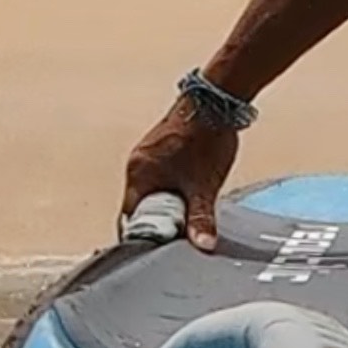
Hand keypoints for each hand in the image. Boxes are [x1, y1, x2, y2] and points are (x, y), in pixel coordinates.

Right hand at [117, 99, 239, 248]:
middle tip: (177, 232)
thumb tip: (202, 245)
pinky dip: (170, 187)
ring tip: (185, 211)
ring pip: (151, 190)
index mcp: (139, 175)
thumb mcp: (204, 187)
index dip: (144, 234)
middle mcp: (137, 163)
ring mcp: (147, 153)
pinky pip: (158, 176)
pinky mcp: (160, 146)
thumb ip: (200, 218)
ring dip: (166, 203)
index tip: (157, 246)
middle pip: (140, 205)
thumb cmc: (206, 138)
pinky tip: (188, 190)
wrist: (216, 101)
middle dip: (157, 220)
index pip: (130, 217)